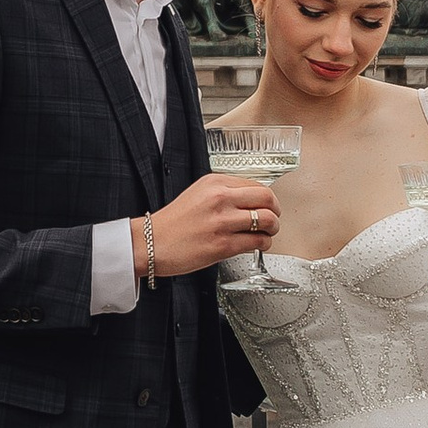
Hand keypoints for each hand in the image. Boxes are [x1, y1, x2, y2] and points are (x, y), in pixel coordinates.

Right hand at [149, 174, 283, 277]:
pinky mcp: (223, 245)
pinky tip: (257, 245)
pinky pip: (257, 242)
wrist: (150, 243)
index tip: (267, 206)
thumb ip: (224, 193)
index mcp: (214, 182)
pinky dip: (263, 244)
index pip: (256, 184)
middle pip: (267, 198)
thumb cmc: (172, 223)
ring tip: (267, 233)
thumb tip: (251, 202)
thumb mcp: (198, 194)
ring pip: (267, 221)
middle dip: (276, 211)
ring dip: (272, 229)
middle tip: (274, 219)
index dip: (267, 198)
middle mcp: (220, 198)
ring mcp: (222, 222)